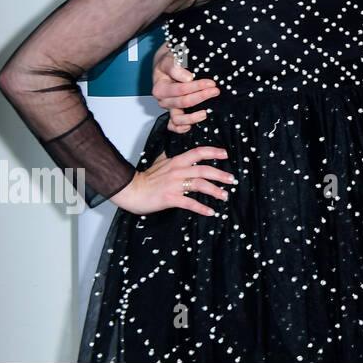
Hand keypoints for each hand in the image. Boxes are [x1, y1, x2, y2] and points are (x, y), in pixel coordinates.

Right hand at [112, 145, 235, 215]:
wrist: (129, 190)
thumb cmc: (145, 179)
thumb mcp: (161, 163)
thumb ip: (172, 159)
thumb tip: (179, 154)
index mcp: (176, 161)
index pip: (198, 152)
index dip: (213, 152)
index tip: (226, 154)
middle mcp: (177, 171)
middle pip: (204, 170)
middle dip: (221, 175)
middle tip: (232, 180)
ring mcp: (174, 184)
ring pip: (200, 185)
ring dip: (215, 190)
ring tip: (225, 196)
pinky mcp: (170, 198)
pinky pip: (190, 203)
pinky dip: (202, 208)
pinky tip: (210, 211)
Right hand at [152, 42, 219, 132]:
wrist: (168, 64)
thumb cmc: (170, 61)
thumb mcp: (171, 59)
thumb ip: (176, 67)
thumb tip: (187, 77)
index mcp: (160, 86)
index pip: (180, 89)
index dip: (197, 86)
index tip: (211, 82)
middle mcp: (163, 99)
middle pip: (182, 102)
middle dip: (201, 97)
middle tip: (215, 91)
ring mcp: (169, 107)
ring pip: (177, 118)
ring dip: (192, 117)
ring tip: (206, 113)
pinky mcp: (173, 113)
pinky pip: (173, 126)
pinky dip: (181, 129)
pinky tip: (191, 127)